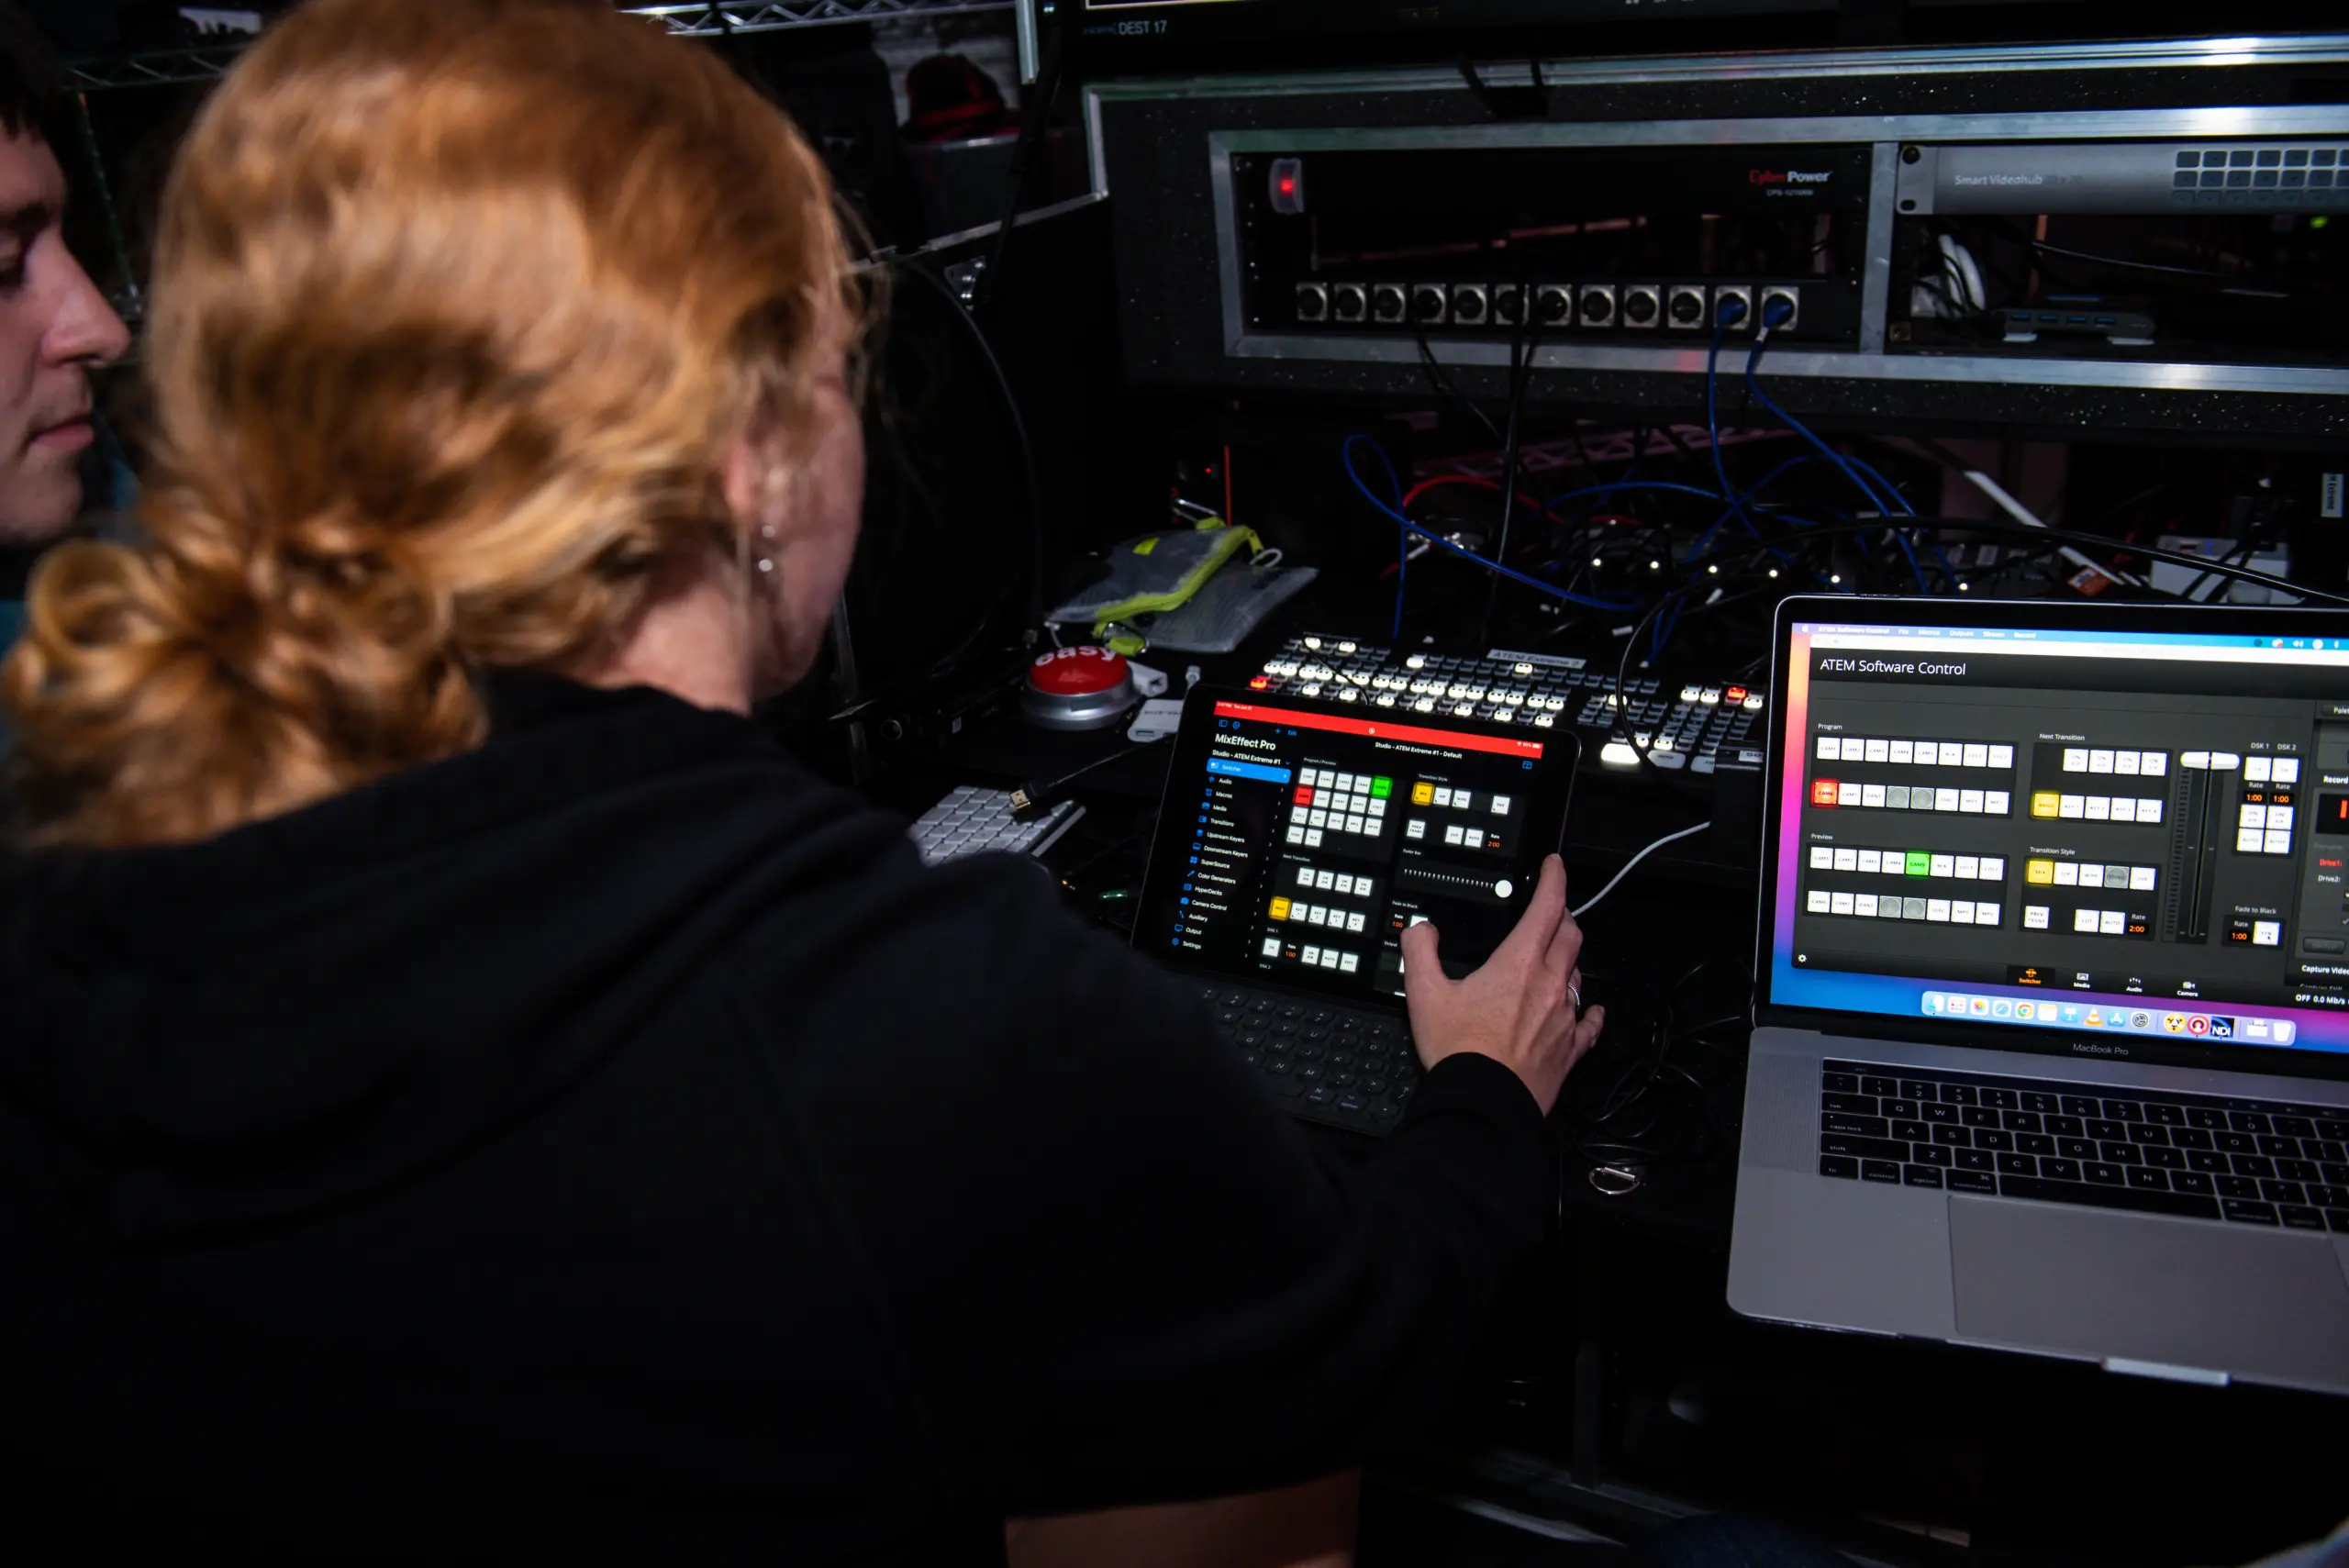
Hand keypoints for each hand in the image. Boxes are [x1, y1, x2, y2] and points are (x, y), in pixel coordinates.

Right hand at [1399, 855, 1601, 1114]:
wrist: (1483, 1102)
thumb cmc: (1459, 1051)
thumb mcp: (1424, 993)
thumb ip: (1420, 951)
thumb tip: (1420, 929)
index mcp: (1518, 964)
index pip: (1547, 907)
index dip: (1554, 880)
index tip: (1554, 866)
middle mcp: (1549, 985)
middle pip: (1571, 936)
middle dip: (1564, 915)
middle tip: (1555, 908)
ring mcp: (1564, 1018)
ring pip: (1579, 975)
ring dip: (1570, 960)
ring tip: (1559, 958)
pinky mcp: (1570, 1049)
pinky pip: (1591, 1025)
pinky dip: (1592, 1012)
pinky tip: (1593, 1012)